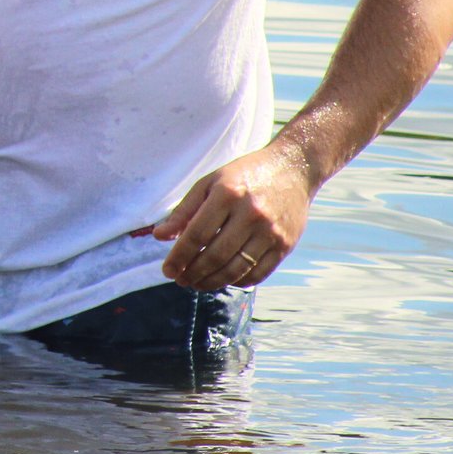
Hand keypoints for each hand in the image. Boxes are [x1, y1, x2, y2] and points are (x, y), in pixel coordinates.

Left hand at [148, 139, 314, 291]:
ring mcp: (271, 232)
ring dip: (212, 282)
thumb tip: (159, 236)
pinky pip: (258, 273)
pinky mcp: (285, 245)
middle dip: (193, 273)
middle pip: (215, 256)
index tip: (167, 270)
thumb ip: (184, 211)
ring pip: (236, 269)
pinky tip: (223, 279)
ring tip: (197, 283)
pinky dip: (238, 282)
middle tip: (181, 280)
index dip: (179, 257)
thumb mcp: (209, 183)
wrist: (293, 170)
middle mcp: (251, 214)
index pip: (196, 235)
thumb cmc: (244, 176)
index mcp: (228, 194)